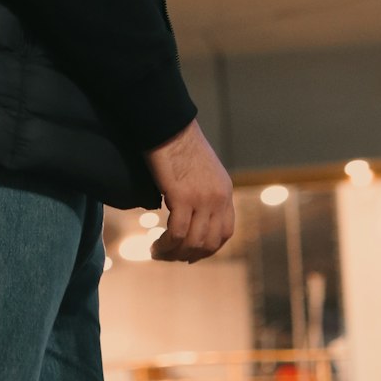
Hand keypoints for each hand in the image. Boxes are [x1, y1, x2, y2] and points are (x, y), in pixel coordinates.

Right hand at [145, 119, 234, 262]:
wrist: (168, 124)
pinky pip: (177, 233)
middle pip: (209, 242)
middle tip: (170, 256)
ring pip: (193, 242)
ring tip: (158, 252)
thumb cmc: (178, 143)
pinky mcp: (182, 196)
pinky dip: (166, 244)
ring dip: (174, 253)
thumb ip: (203, 191)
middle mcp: (218, 198)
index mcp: (225, 190)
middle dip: (189, 255)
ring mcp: (202, 198)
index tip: (191, 253)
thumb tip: (192, 212)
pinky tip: (155, 245)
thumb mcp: (201, 170)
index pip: (225, 232)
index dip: (208, 248)